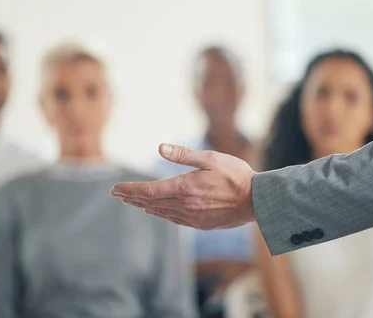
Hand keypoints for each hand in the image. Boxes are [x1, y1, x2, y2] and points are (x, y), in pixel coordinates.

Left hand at [111, 144, 256, 229]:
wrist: (257, 200)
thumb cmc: (236, 175)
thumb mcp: (210, 158)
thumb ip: (184, 155)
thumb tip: (160, 148)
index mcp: (185, 188)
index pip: (149, 191)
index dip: (130, 190)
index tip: (116, 188)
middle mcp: (185, 206)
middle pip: (151, 203)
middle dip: (133, 198)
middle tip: (118, 194)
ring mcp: (193, 217)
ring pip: (162, 212)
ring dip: (145, 206)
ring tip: (133, 202)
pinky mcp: (201, 224)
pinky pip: (175, 219)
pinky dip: (162, 214)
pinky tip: (158, 211)